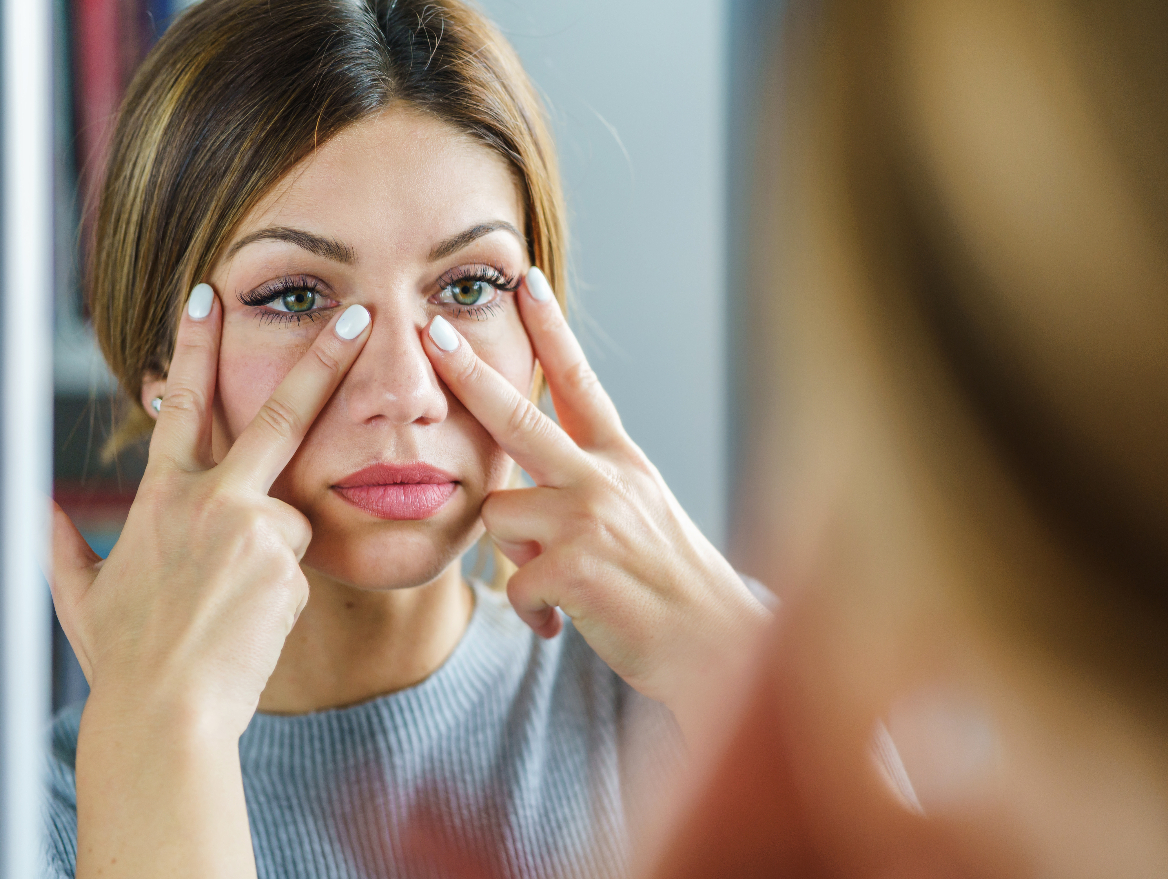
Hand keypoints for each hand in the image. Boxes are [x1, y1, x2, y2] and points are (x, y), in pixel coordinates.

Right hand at [49, 286, 371, 736]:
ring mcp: (255, 529)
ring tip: (231, 605)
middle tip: (359, 315)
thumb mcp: (82, 594)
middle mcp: (212, 500)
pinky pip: (299, 564)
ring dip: (272, 551)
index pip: (181, 404)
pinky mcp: (289, 564)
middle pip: (278, 415)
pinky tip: (249, 620)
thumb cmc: (126, 657)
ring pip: (291, 517)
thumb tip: (41, 508)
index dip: (194, 346)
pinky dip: (281, 587)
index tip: (211, 295)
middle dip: (321, 360)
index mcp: (161, 497)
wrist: (166, 712)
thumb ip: (62, 543)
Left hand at [423, 269, 770, 715]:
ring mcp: (589, 520)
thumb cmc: (670, 584)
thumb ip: (587, 487)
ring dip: (516, 551)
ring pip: (499, 513)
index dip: (551, 330)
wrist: (717, 647)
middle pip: (519, 415)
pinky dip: (532, 610)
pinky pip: (513, 581)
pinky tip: (565, 622)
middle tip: (433, 332)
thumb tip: (515, 492)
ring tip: (562, 581)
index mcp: (621, 460)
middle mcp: (605, 477)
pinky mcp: (574, 568)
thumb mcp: (641, 513)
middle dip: (470, 372)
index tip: (527, 282)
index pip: (580, 382)